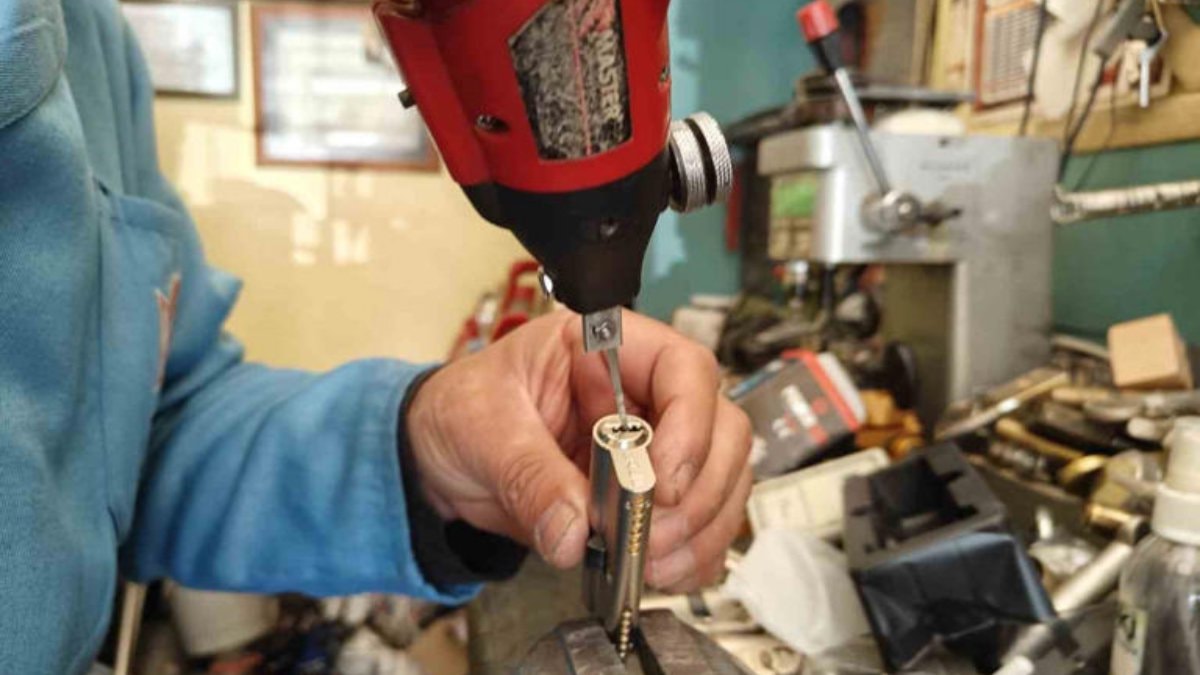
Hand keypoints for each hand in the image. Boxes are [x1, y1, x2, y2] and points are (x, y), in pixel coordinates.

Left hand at [406, 309, 751, 591]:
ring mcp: (657, 446)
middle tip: (651, 532)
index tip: (661, 483)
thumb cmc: (464, 412)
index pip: (683, 368)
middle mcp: (646, 393)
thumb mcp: (483, 431)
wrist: (443, 457)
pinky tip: (659, 571)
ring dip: (699, 529)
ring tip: (649, 561)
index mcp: (607, 348)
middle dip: (696, 491)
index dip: (689, 425)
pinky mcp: (652, 496)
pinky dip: (693, 555)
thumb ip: (530, 476)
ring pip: (724, 480)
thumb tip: (573, 530)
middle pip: (721, 430)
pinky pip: (701, 525)